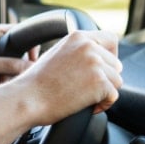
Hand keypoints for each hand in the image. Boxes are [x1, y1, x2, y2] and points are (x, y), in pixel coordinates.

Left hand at [0, 24, 37, 97]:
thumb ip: (8, 65)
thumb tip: (30, 67)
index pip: (20, 34)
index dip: (29, 47)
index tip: (33, 61)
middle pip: (18, 53)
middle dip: (16, 67)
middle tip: (10, 75)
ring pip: (11, 66)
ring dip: (8, 76)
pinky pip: (4, 73)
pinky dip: (2, 80)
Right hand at [8, 29, 123, 124]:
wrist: (28, 98)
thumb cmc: (37, 83)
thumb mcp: (57, 54)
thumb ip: (77, 51)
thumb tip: (98, 58)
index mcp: (78, 37)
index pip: (110, 39)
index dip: (111, 55)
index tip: (105, 68)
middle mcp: (88, 46)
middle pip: (116, 64)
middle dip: (106, 78)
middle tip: (87, 90)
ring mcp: (95, 63)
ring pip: (117, 81)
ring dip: (104, 92)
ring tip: (84, 98)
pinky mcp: (100, 82)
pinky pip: (114, 96)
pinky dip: (103, 105)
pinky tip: (87, 106)